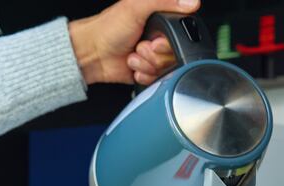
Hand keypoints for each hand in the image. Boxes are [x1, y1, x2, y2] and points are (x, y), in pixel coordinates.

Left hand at [69, 0, 199, 84]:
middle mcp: (158, 36)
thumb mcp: (136, 6)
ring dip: (147, 64)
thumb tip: (191, 1)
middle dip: (155, 54)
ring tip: (134, 55)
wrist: (92, 54)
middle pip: (175, 54)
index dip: (169, 42)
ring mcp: (153, 55)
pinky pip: (157, 79)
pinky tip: (133, 66)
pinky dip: (144, 75)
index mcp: (159, 18)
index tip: (155, 40)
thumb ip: (165, 1)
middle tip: (141, 46)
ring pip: (165, 68)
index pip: (181, 34)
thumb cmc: (108, 28)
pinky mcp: (147, 70)